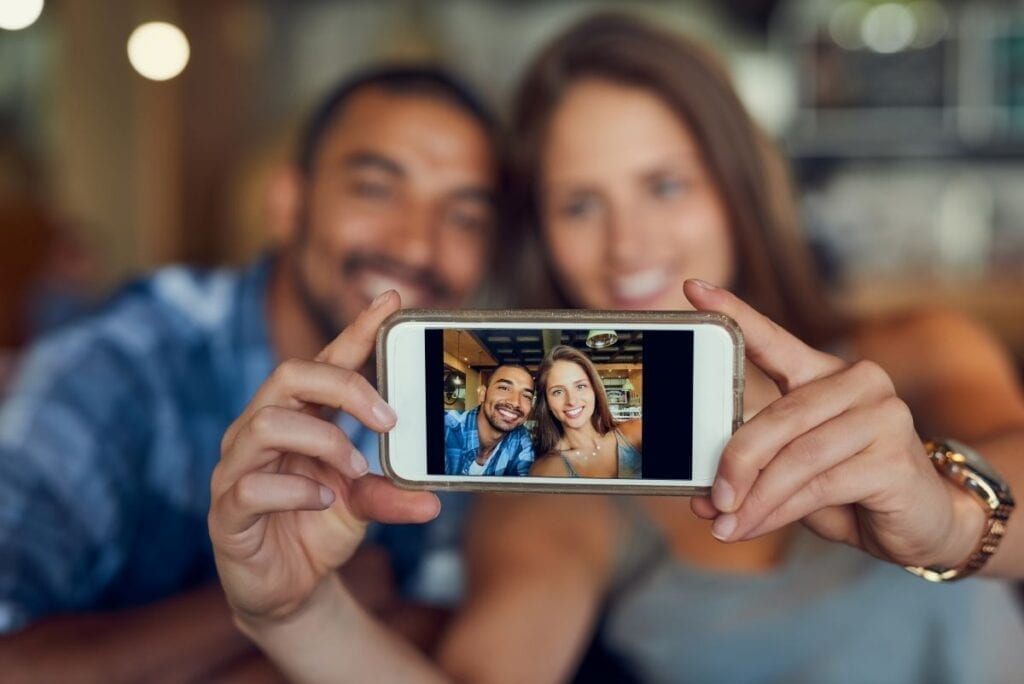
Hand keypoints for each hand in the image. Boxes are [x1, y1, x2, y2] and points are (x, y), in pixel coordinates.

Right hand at [209, 290, 439, 628]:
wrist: (287, 590)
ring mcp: (237, 467)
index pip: (324, 362)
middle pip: (289, 375)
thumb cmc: (318, 528)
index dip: (356, 330)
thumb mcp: (363, 506)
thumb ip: (392, 493)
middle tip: (389, 419)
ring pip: (267, 423)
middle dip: (343, 386)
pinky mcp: (226, 510)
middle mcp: (260, 431)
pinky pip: (250, 486)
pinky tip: (323, 501)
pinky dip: (296, 490)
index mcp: (297, 417)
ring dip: (324, 441)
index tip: (391, 302)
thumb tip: (432, 499)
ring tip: (356, 470)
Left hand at [684, 280, 983, 568]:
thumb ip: (752, 474)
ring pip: (797, 457)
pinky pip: (819, 486)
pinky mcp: (895, 459)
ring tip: (727, 524)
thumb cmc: (849, 488)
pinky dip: (778, 511)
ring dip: (756, 498)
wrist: (923, 522)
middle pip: (779, 416)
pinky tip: (755, 526)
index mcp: (824, 373)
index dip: (734, 314)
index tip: (693, 289)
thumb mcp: (792, 474)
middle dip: (736, 462)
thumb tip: (703, 498)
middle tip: (710, 499)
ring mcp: (884, 416)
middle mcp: (858, 382)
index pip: (773, 339)